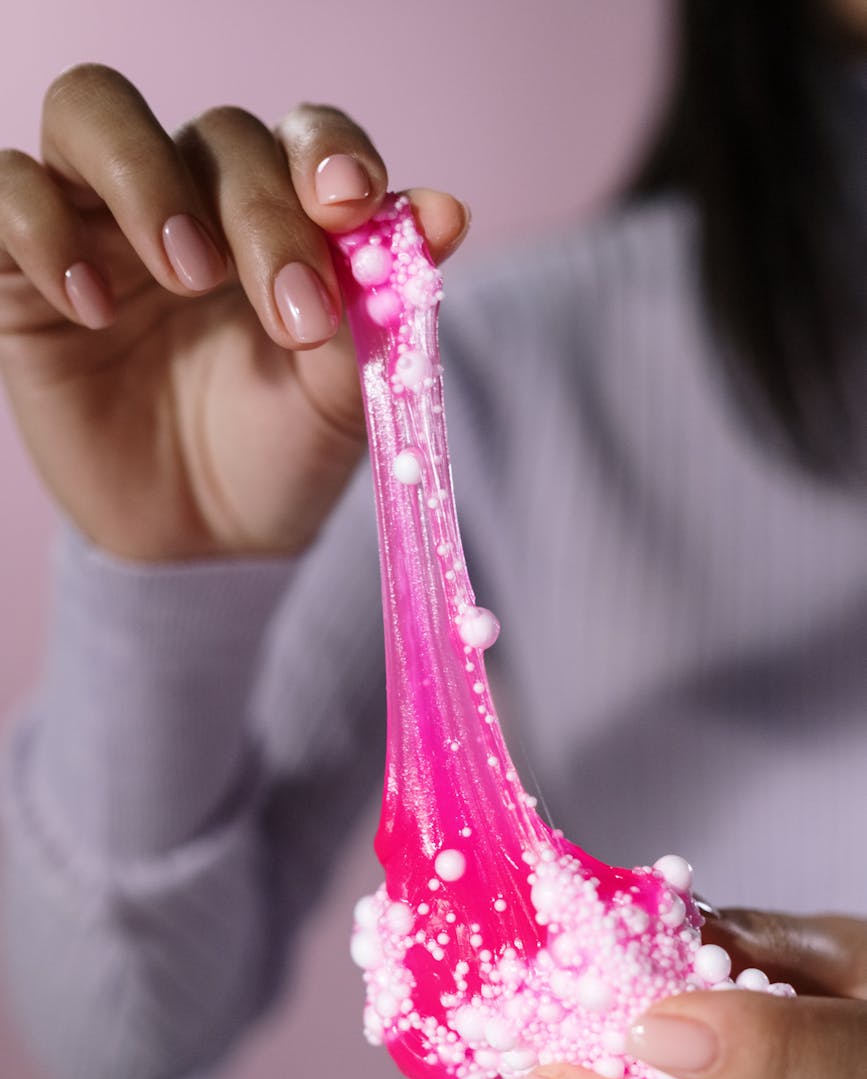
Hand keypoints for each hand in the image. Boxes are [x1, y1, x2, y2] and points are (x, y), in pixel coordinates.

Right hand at [0, 64, 467, 559]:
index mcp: (283, 216)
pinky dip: (46, 231)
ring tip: (189, 275)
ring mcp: (104, 224)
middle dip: (261, 211)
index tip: (353, 203)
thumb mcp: (343, 395)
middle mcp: (194, 199)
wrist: (203, 538)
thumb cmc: (279, 453)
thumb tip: (446, 212)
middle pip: (216, 134)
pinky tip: (95, 308)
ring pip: (94, 112)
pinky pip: (9, 195)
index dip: (327, 151)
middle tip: (293, 308)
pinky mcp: (24, 269)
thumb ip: (383, 307)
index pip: (302, 136)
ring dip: (147, 178)